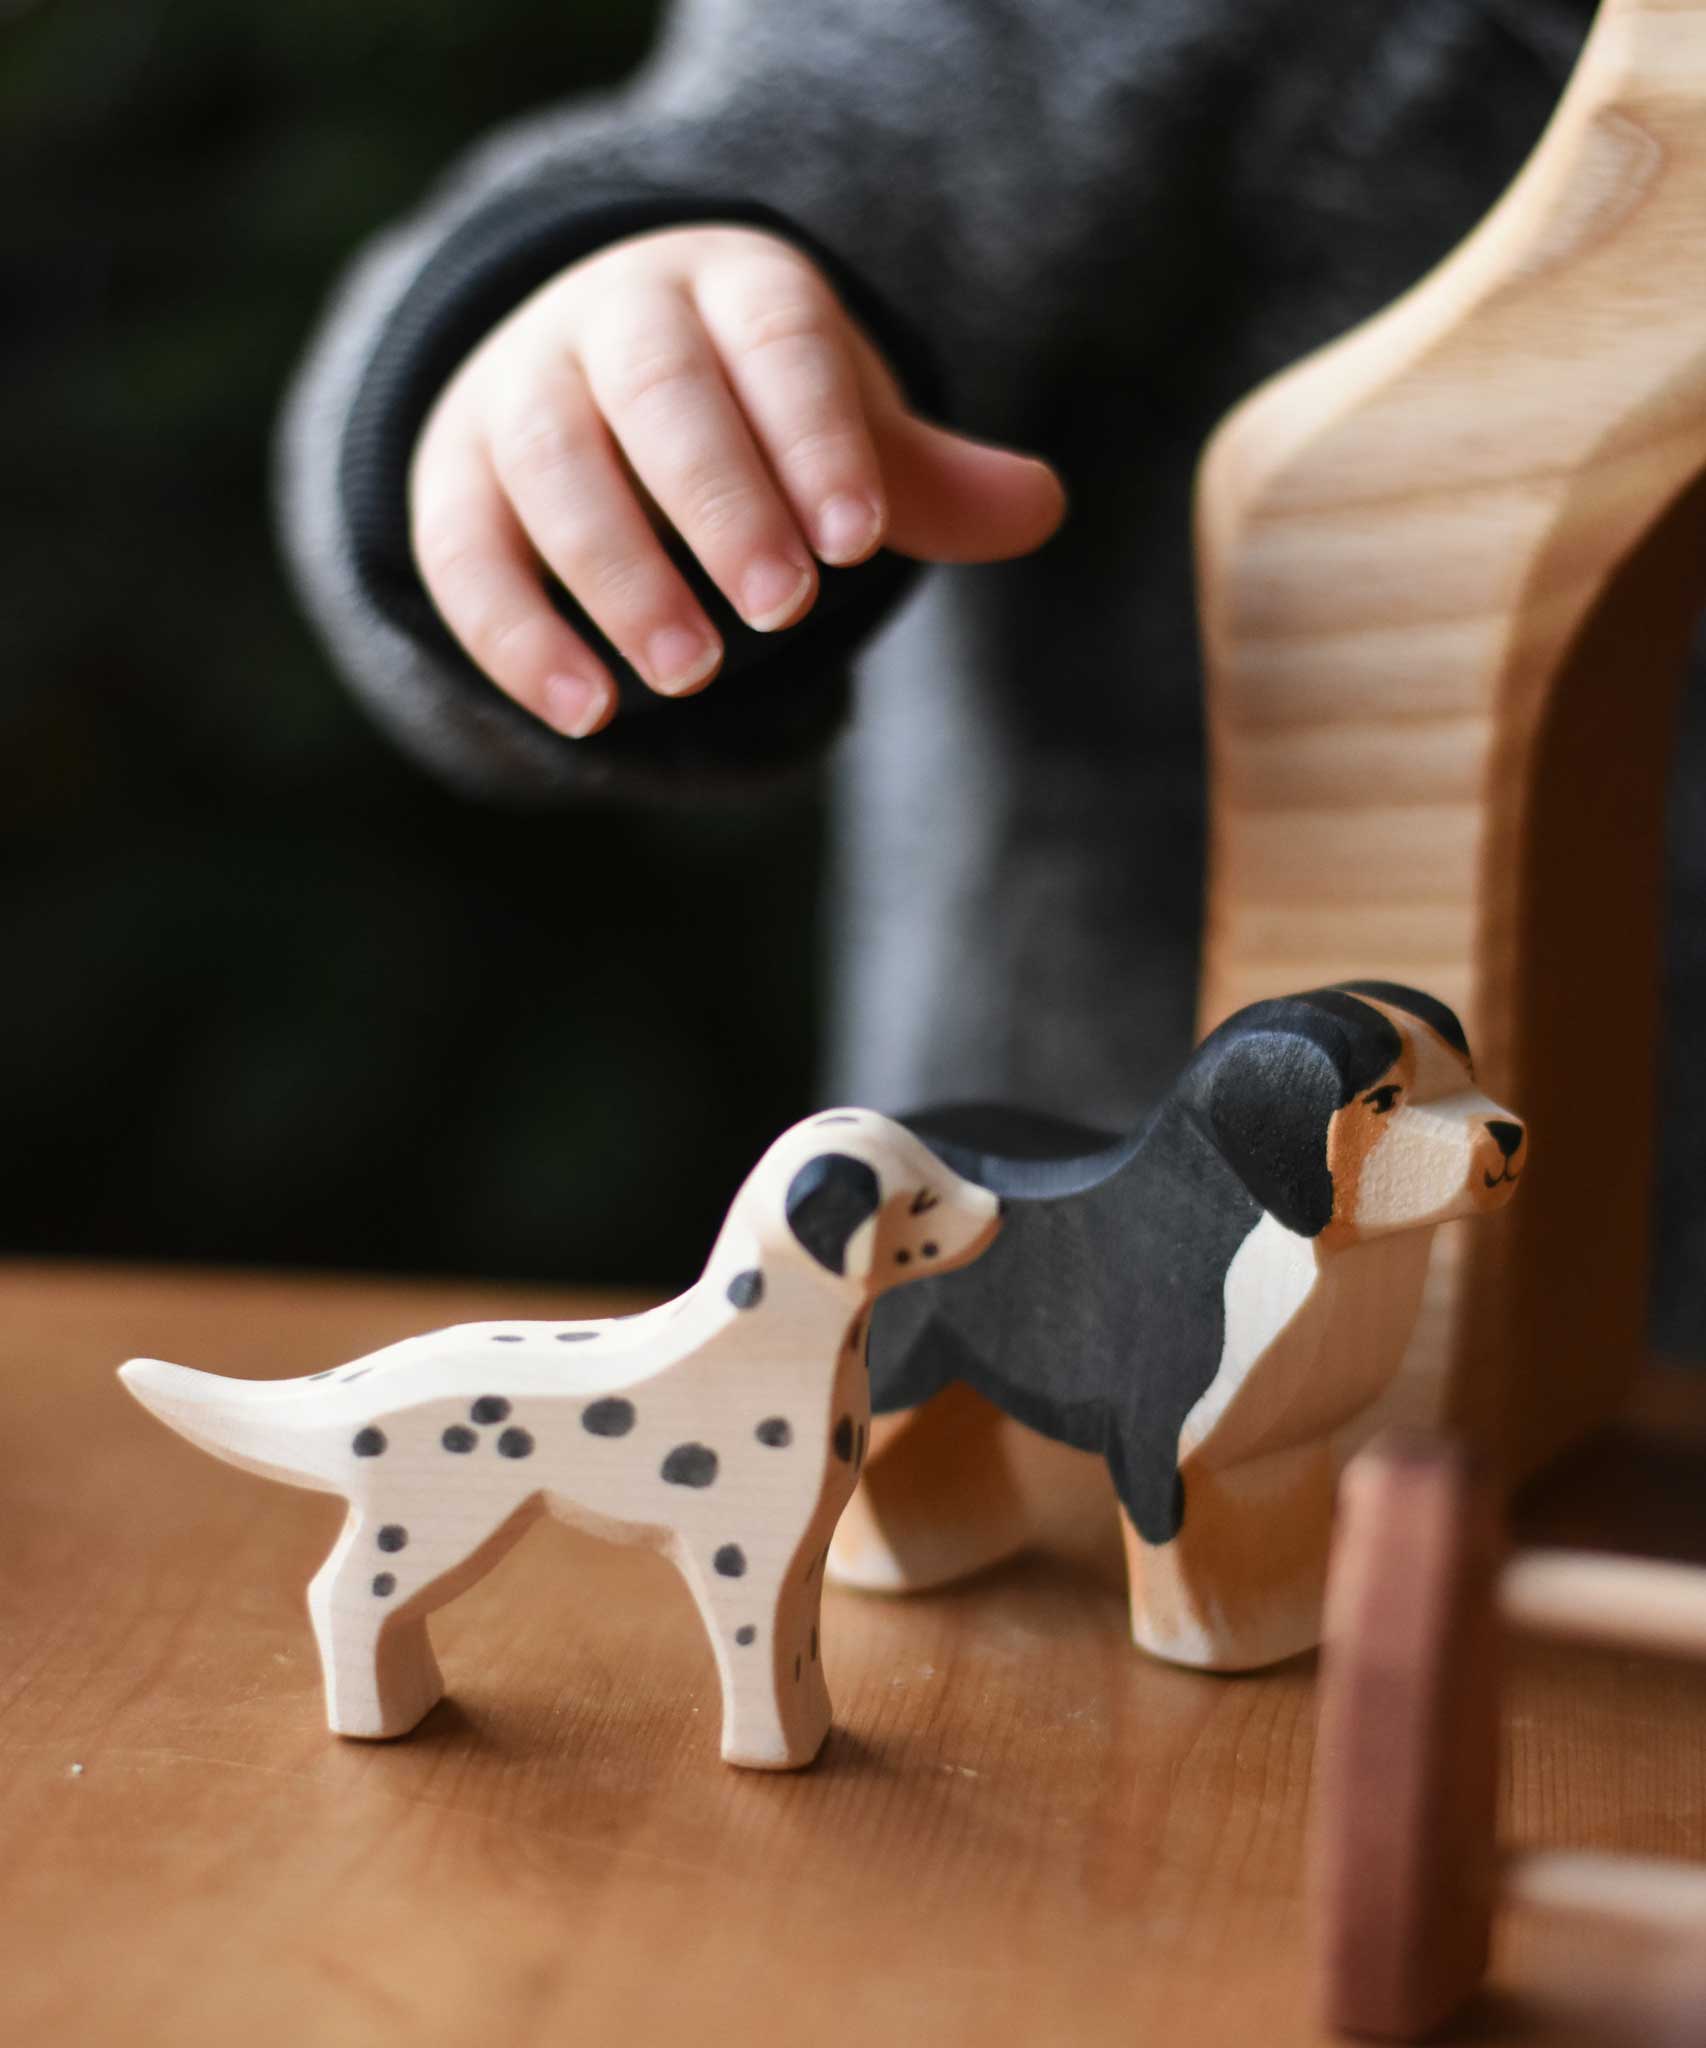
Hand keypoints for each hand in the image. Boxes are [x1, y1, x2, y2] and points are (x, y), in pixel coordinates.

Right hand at [408, 223, 1066, 736]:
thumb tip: (1042, 506)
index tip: (855, 539)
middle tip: (781, 609)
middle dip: (719, 499)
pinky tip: (587, 711)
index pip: (776, 339)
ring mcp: (519, 391)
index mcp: (729, 288)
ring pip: (550, 463)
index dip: (815, 432)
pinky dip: (517, 634)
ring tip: (690, 674)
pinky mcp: (453, 479)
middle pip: (658, 392)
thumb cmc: (747, 412)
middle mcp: (612, 318)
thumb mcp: (838, 427)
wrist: (581, 370)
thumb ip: (921, 478)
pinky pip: (465, 548)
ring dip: (617, 571)